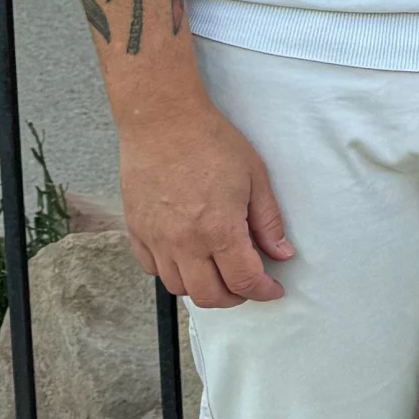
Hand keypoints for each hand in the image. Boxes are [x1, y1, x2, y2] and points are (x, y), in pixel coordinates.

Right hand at [116, 99, 295, 307]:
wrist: (162, 120)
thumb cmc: (211, 142)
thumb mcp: (255, 178)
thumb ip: (268, 222)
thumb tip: (282, 254)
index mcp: (218, 230)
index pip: (243, 281)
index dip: (263, 291)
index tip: (272, 289)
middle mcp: (183, 241)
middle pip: (208, 296)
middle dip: (234, 298)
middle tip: (248, 285)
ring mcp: (155, 238)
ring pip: (177, 287)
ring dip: (202, 288)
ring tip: (219, 272)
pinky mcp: (136, 229)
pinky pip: (151, 268)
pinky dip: (171, 272)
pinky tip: (188, 258)